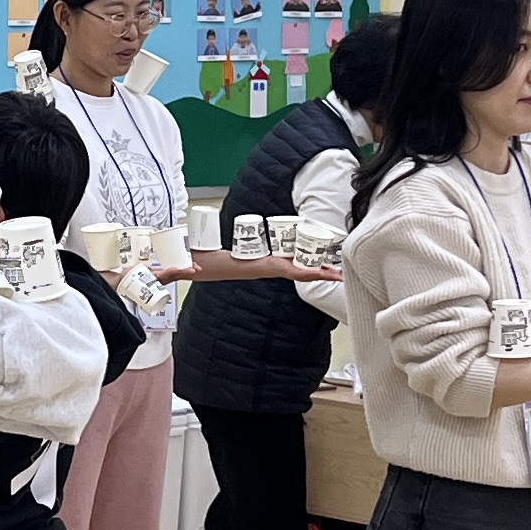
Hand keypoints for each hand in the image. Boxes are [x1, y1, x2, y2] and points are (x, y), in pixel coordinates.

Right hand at [163, 248, 341, 283]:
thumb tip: (191, 269)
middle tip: (343, 273)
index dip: (308, 272)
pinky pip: (289, 259)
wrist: (204, 265)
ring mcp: (268, 264)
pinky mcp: (266, 260)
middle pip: (300, 270)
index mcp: (259, 267)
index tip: (326, 273)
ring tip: (335, 265)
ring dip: (316, 266)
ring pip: (297, 266)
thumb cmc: (207, 264)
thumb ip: (187, 268)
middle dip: (321, 272)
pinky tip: (314, 256)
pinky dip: (304, 259)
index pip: (287, 270)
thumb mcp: (197, 266)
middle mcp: (267, 267)